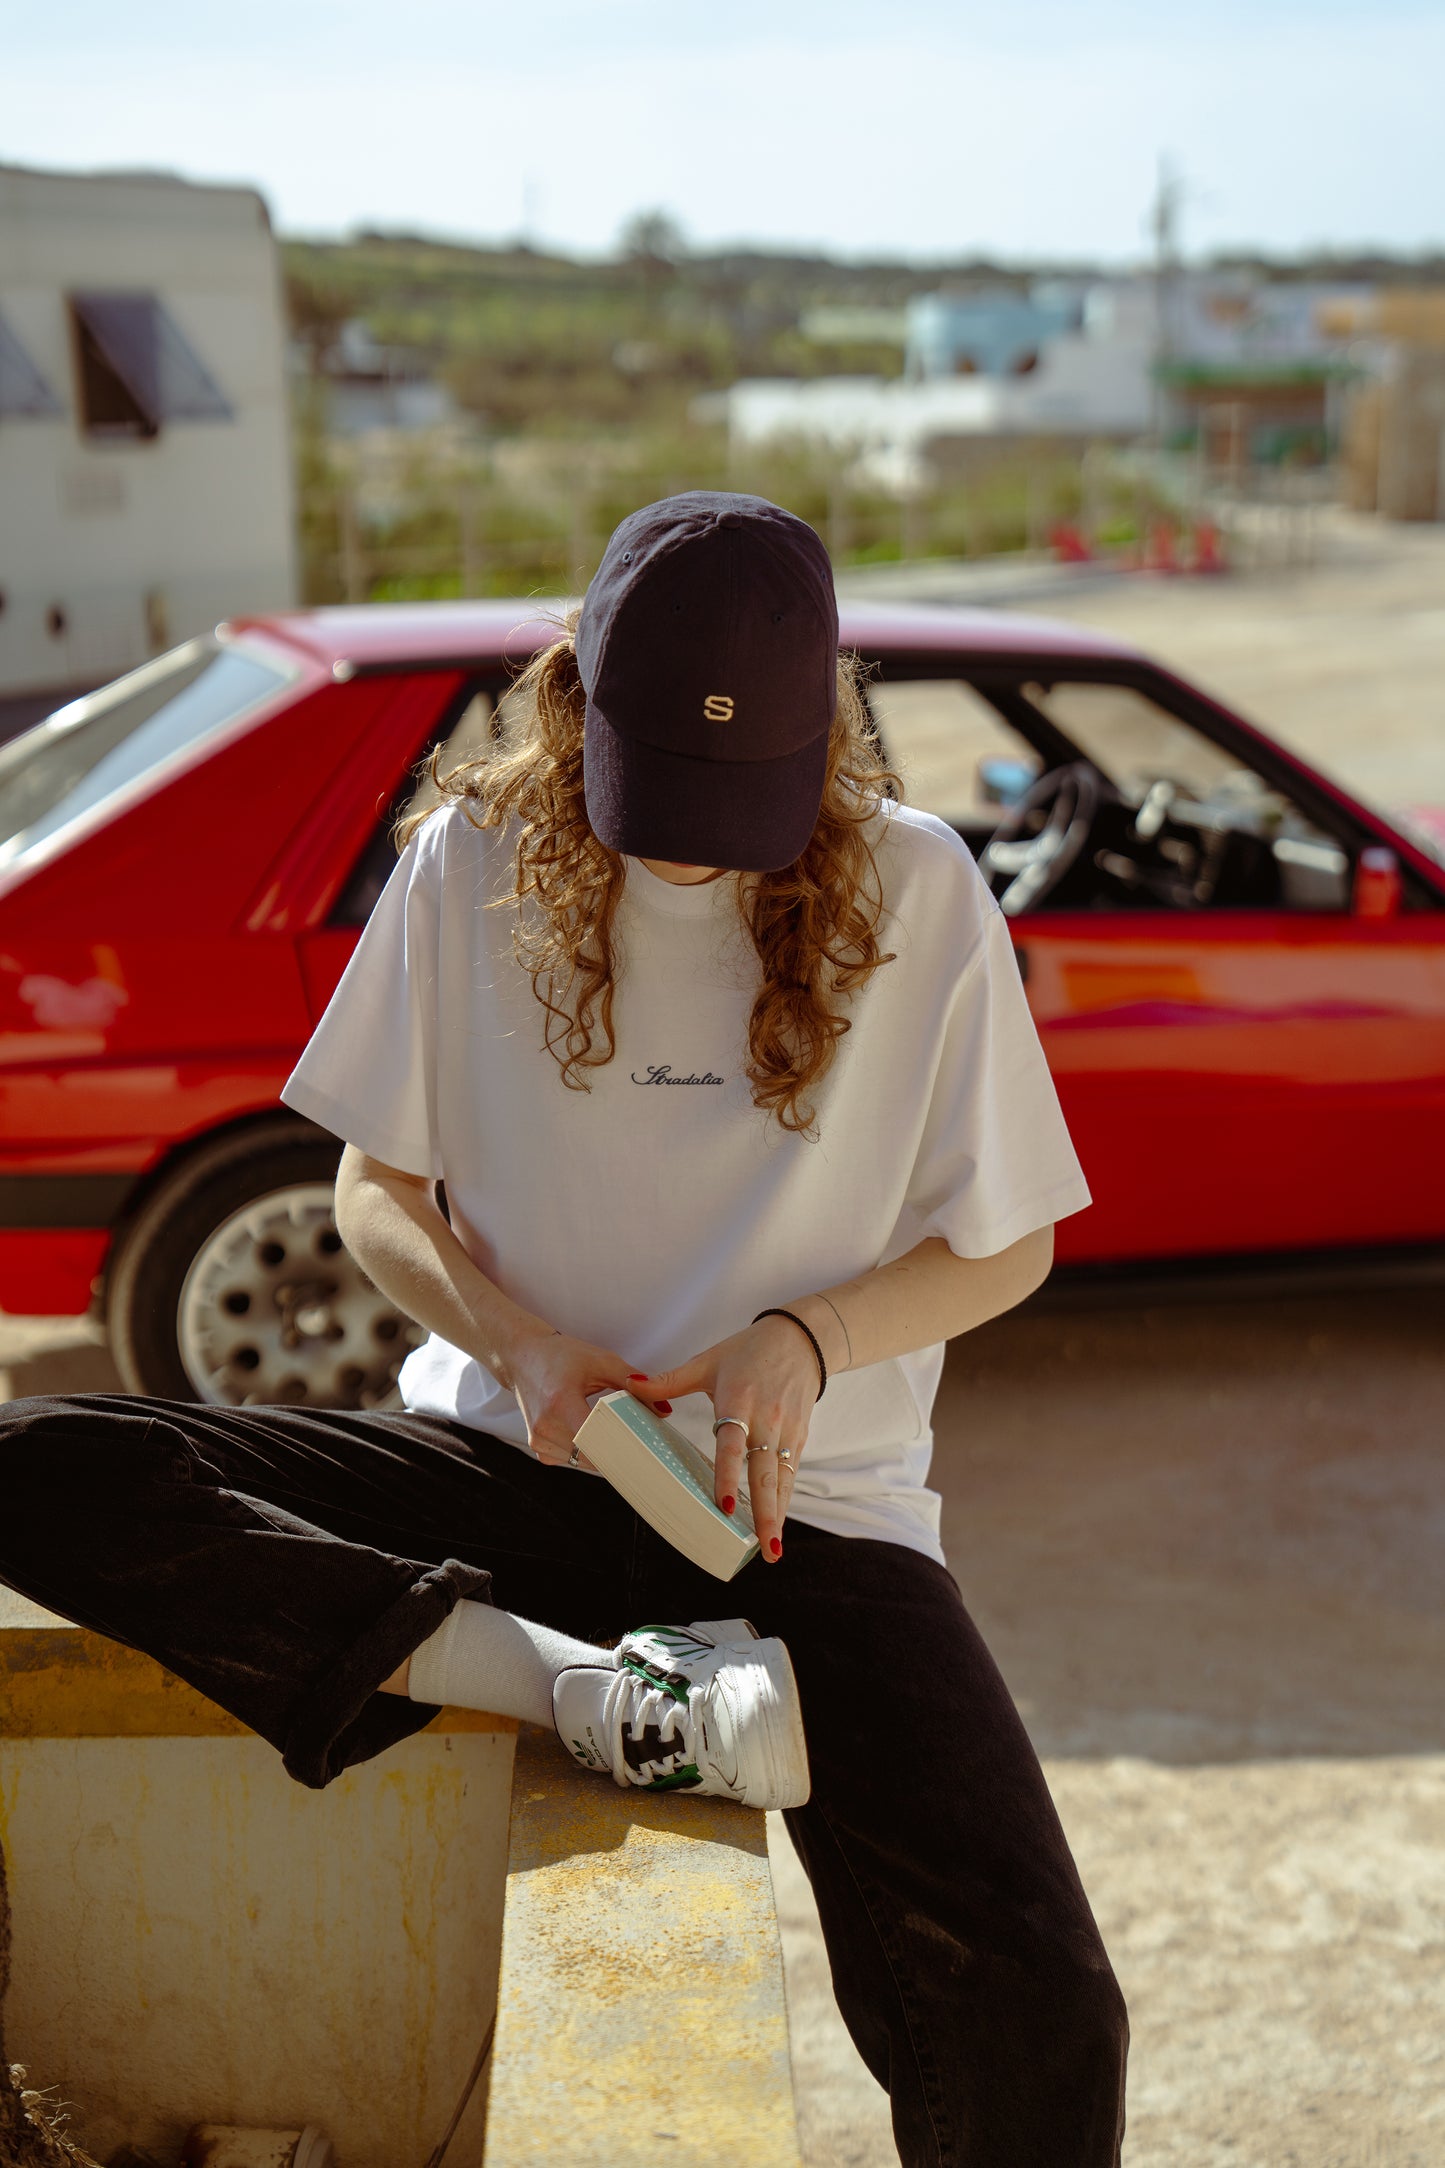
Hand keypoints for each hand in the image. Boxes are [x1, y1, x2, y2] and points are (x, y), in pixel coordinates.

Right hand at [505, 1328, 662, 1468]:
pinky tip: (595, 1437)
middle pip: (593, 1456)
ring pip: (584, 1462)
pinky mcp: (538, 1448)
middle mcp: (545, 1427)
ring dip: (604, 1453)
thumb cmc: (561, 1356)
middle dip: (620, 1452)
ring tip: (619, 1435)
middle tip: (644, 1446)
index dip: (624, 1449)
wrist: (522, 1357)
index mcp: (560, 1403)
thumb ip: (632, 1383)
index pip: (598, 1441)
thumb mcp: (600, 1361)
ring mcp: (538, 1440)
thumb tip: (664, 1410)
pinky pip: (572, 1461)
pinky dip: (587, 1453)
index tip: (647, 1452)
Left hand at [632, 1318, 816, 1562]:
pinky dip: (785, 1501)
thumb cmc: (750, 1351)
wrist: (801, 1340)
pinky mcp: (799, 1437)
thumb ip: (669, 1380)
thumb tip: (631, 1385)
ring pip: (781, 1480)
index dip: (728, 1475)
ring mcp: (786, 1431)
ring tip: (772, 1550)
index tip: (724, 1504)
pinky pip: (790, 1474)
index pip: (733, 1444)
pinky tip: (777, 1526)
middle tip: (762, 1547)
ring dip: (777, 1516)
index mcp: (739, 1400)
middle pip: (765, 1473)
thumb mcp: (708, 1361)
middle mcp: (766, 1420)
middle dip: (765, 1513)